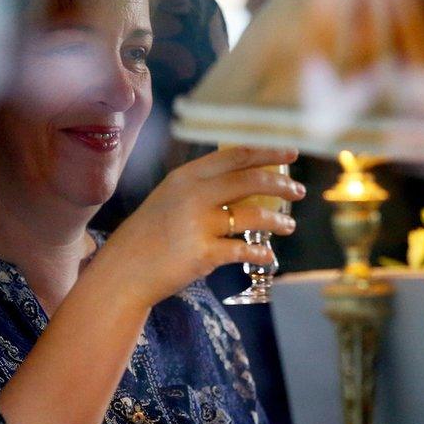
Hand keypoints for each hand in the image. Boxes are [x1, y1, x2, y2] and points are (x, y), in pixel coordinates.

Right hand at [89, 146, 304, 308]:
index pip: (234, 156)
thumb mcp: (168, 199)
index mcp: (185, 177)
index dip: (266, 152)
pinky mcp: (204, 255)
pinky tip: (267, 256)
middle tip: (298, 191)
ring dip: (277, 222)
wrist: (125, 270)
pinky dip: (260, 253)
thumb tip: (242, 183)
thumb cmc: (147, 235)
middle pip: (249, 181)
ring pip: (253, 217)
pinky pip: (243, 251)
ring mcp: (198, 225)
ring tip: (288, 227)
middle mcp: (193, 195)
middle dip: (280, 185)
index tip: (290, 153)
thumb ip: (199, 188)